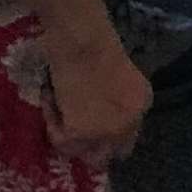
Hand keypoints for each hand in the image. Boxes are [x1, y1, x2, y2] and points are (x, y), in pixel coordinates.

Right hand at [46, 30, 153, 162]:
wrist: (82, 38)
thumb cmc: (95, 39)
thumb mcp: (119, 69)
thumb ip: (117, 96)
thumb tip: (99, 110)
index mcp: (142, 103)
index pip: (128, 135)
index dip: (109, 134)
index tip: (92, 127)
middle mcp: (130, 123)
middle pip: (111, 153)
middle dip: (93, 146)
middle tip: (73, 132)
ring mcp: (107, 132)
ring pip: (85, 153)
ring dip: (70, 137)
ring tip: (58, 110)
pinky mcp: (81, 133)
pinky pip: (61, 140)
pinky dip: (51, 122)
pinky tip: (49, 99)